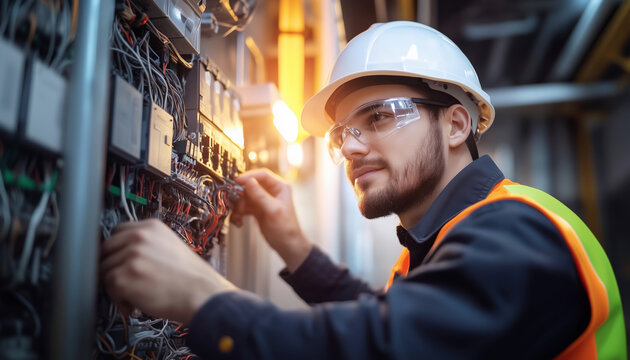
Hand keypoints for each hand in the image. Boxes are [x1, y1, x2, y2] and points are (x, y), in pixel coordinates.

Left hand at [100, 219, 236, 323]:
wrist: (202, 294)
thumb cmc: (190, 277)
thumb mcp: (170, 245)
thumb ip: (147, 243)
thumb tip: (124, 252)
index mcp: (151, 227)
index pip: (117, 232)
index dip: (117, 250)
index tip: (120, 261)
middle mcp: (139, 237)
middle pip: (106, 250)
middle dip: (113, 267)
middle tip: (126, 281)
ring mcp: (131, 256)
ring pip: (105, 270)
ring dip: (116, 286)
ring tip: (136, 294)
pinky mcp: (124, 277)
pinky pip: (108, 288)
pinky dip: (119, 300)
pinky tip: (135, 303)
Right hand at [232, 169, 311, 271]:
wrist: (287, 246)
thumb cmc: (286, 228)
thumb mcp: (272, 210)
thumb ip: (259, 195)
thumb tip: (247, 180)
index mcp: (279, 187)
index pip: (262, 175)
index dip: (248, 177)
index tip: (236, 182)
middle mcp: (271, 192)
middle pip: (250, 186)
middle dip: (241, 195)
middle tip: (234, 203)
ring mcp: (263, 201)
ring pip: (244, 197)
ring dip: (238, 206)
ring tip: (238, 216)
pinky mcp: (257, 210)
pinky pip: (243, 207)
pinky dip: (239, 213)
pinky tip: (239, 222)